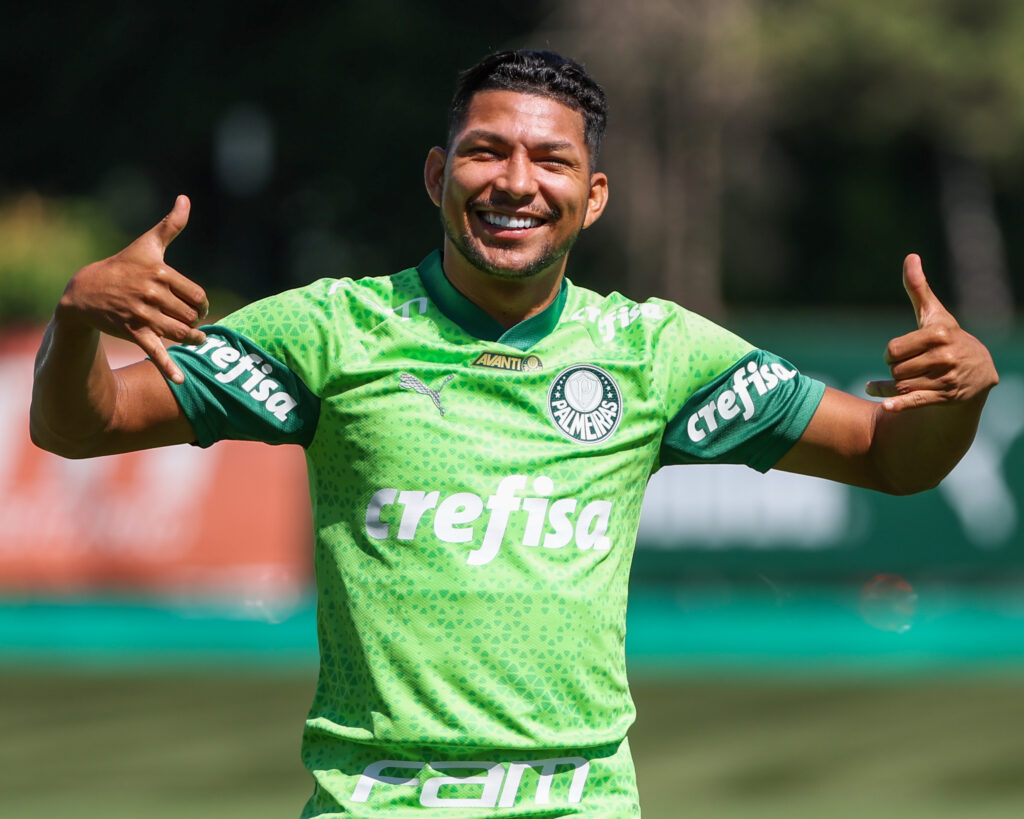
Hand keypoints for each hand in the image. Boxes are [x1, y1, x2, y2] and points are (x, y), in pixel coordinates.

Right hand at [57, 195, 208, 383]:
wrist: (85, 291)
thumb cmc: (123, 265)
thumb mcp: (147, 245)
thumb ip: (171, 225)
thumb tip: (185, 199)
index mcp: (161, 272)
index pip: (198, 296)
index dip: (202, 305)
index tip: (198, 308)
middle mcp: (152, 293)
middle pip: (191, 316)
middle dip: (195, 322)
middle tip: (192, 324)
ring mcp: (142, 314)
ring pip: (180, 333)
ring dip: (191, 340)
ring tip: (196, 340)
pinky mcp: (132, 332)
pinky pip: (155, 351)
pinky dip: (167, 367)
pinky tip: (181, 380)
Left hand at [865, 254, 997, 410]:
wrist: (979, 370)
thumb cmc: (948, 338)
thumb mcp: (935, 314)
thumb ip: (919, 289)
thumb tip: (910, 257)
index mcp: (939, 334)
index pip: (893, 350)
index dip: (891, 353)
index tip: (898, 354)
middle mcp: (945, 356)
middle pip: (896, 369)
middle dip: (895, 370)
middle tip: (907, 368)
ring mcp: (947, 378)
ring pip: (901, 386)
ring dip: (890, 388)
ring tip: (888, 387)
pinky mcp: (947, 397)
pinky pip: (915, 401)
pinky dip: (899, 404)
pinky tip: (884, 405)